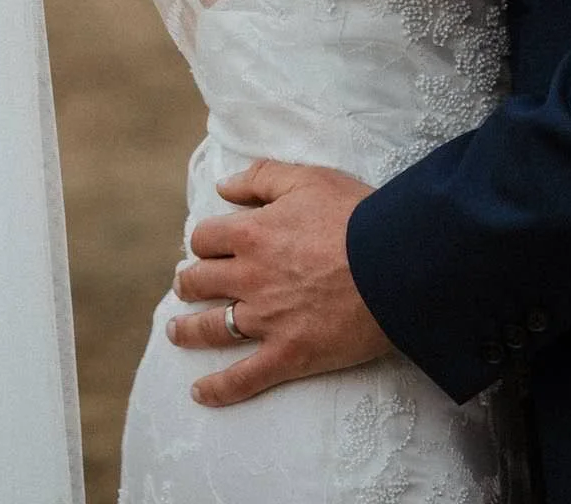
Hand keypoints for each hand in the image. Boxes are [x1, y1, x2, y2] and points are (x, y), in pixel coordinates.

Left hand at [166, 160, 391, 405]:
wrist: (394, 264)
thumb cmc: (355, 215)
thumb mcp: (308, 178)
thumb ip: (261, 178)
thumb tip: (223, 187)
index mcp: (251, 233)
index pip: (205, 238)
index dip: (203, 241)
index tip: (207, 247)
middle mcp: (249, 277)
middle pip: (199, 281)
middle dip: (188, 283)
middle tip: (186, 286)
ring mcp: (266, 319)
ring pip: (211, 328)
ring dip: (187, 330)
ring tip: (176, 332)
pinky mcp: (288, 354)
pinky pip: (243, 378)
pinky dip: (218, 389)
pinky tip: (200, 392)